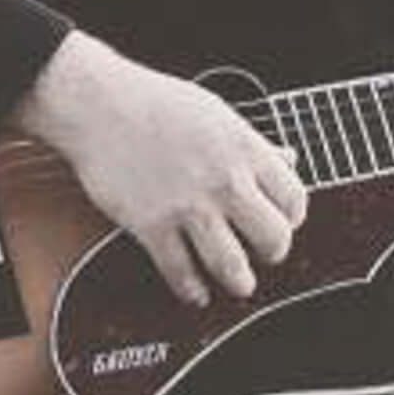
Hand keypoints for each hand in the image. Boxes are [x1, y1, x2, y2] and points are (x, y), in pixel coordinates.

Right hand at [11, 33, 308, 306]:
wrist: (99, 104)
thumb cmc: (155, 103)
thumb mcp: (219, 114)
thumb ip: (254, 144)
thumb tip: (287, 159)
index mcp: (245, 149)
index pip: (294, 199)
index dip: (293, 218)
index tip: (283, 224)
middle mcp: (224, 181)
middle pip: (273, 239)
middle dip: (273, 254)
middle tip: (263, 255)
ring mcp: (188, 206)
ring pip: (232, 266)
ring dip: (240, 283)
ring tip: (239, 284)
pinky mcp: (151, 226)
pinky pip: (181, 273)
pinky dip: (192, 290)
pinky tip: (195, 291)